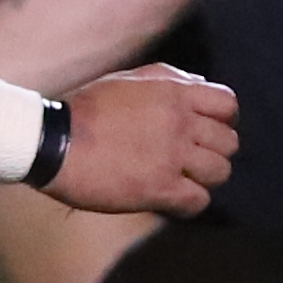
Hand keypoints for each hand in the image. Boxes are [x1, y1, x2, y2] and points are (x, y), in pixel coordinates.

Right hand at [43, 66, 236, 218]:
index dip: (223, 121)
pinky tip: (171, 199)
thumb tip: (199, 84)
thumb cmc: (84, 110)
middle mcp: (180, 122)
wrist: (53, 141)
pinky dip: (189, 203)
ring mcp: (172, 155)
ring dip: (204, 178)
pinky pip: (199, 200)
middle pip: (229, 142)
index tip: (207, 132)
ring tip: (182, 179)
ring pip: (220, 171)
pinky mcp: (159, 187)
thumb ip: (168, 79)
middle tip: (192, 160)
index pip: (228, 105)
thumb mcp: (128, 80)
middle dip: (214, 151)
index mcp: (174, 93)